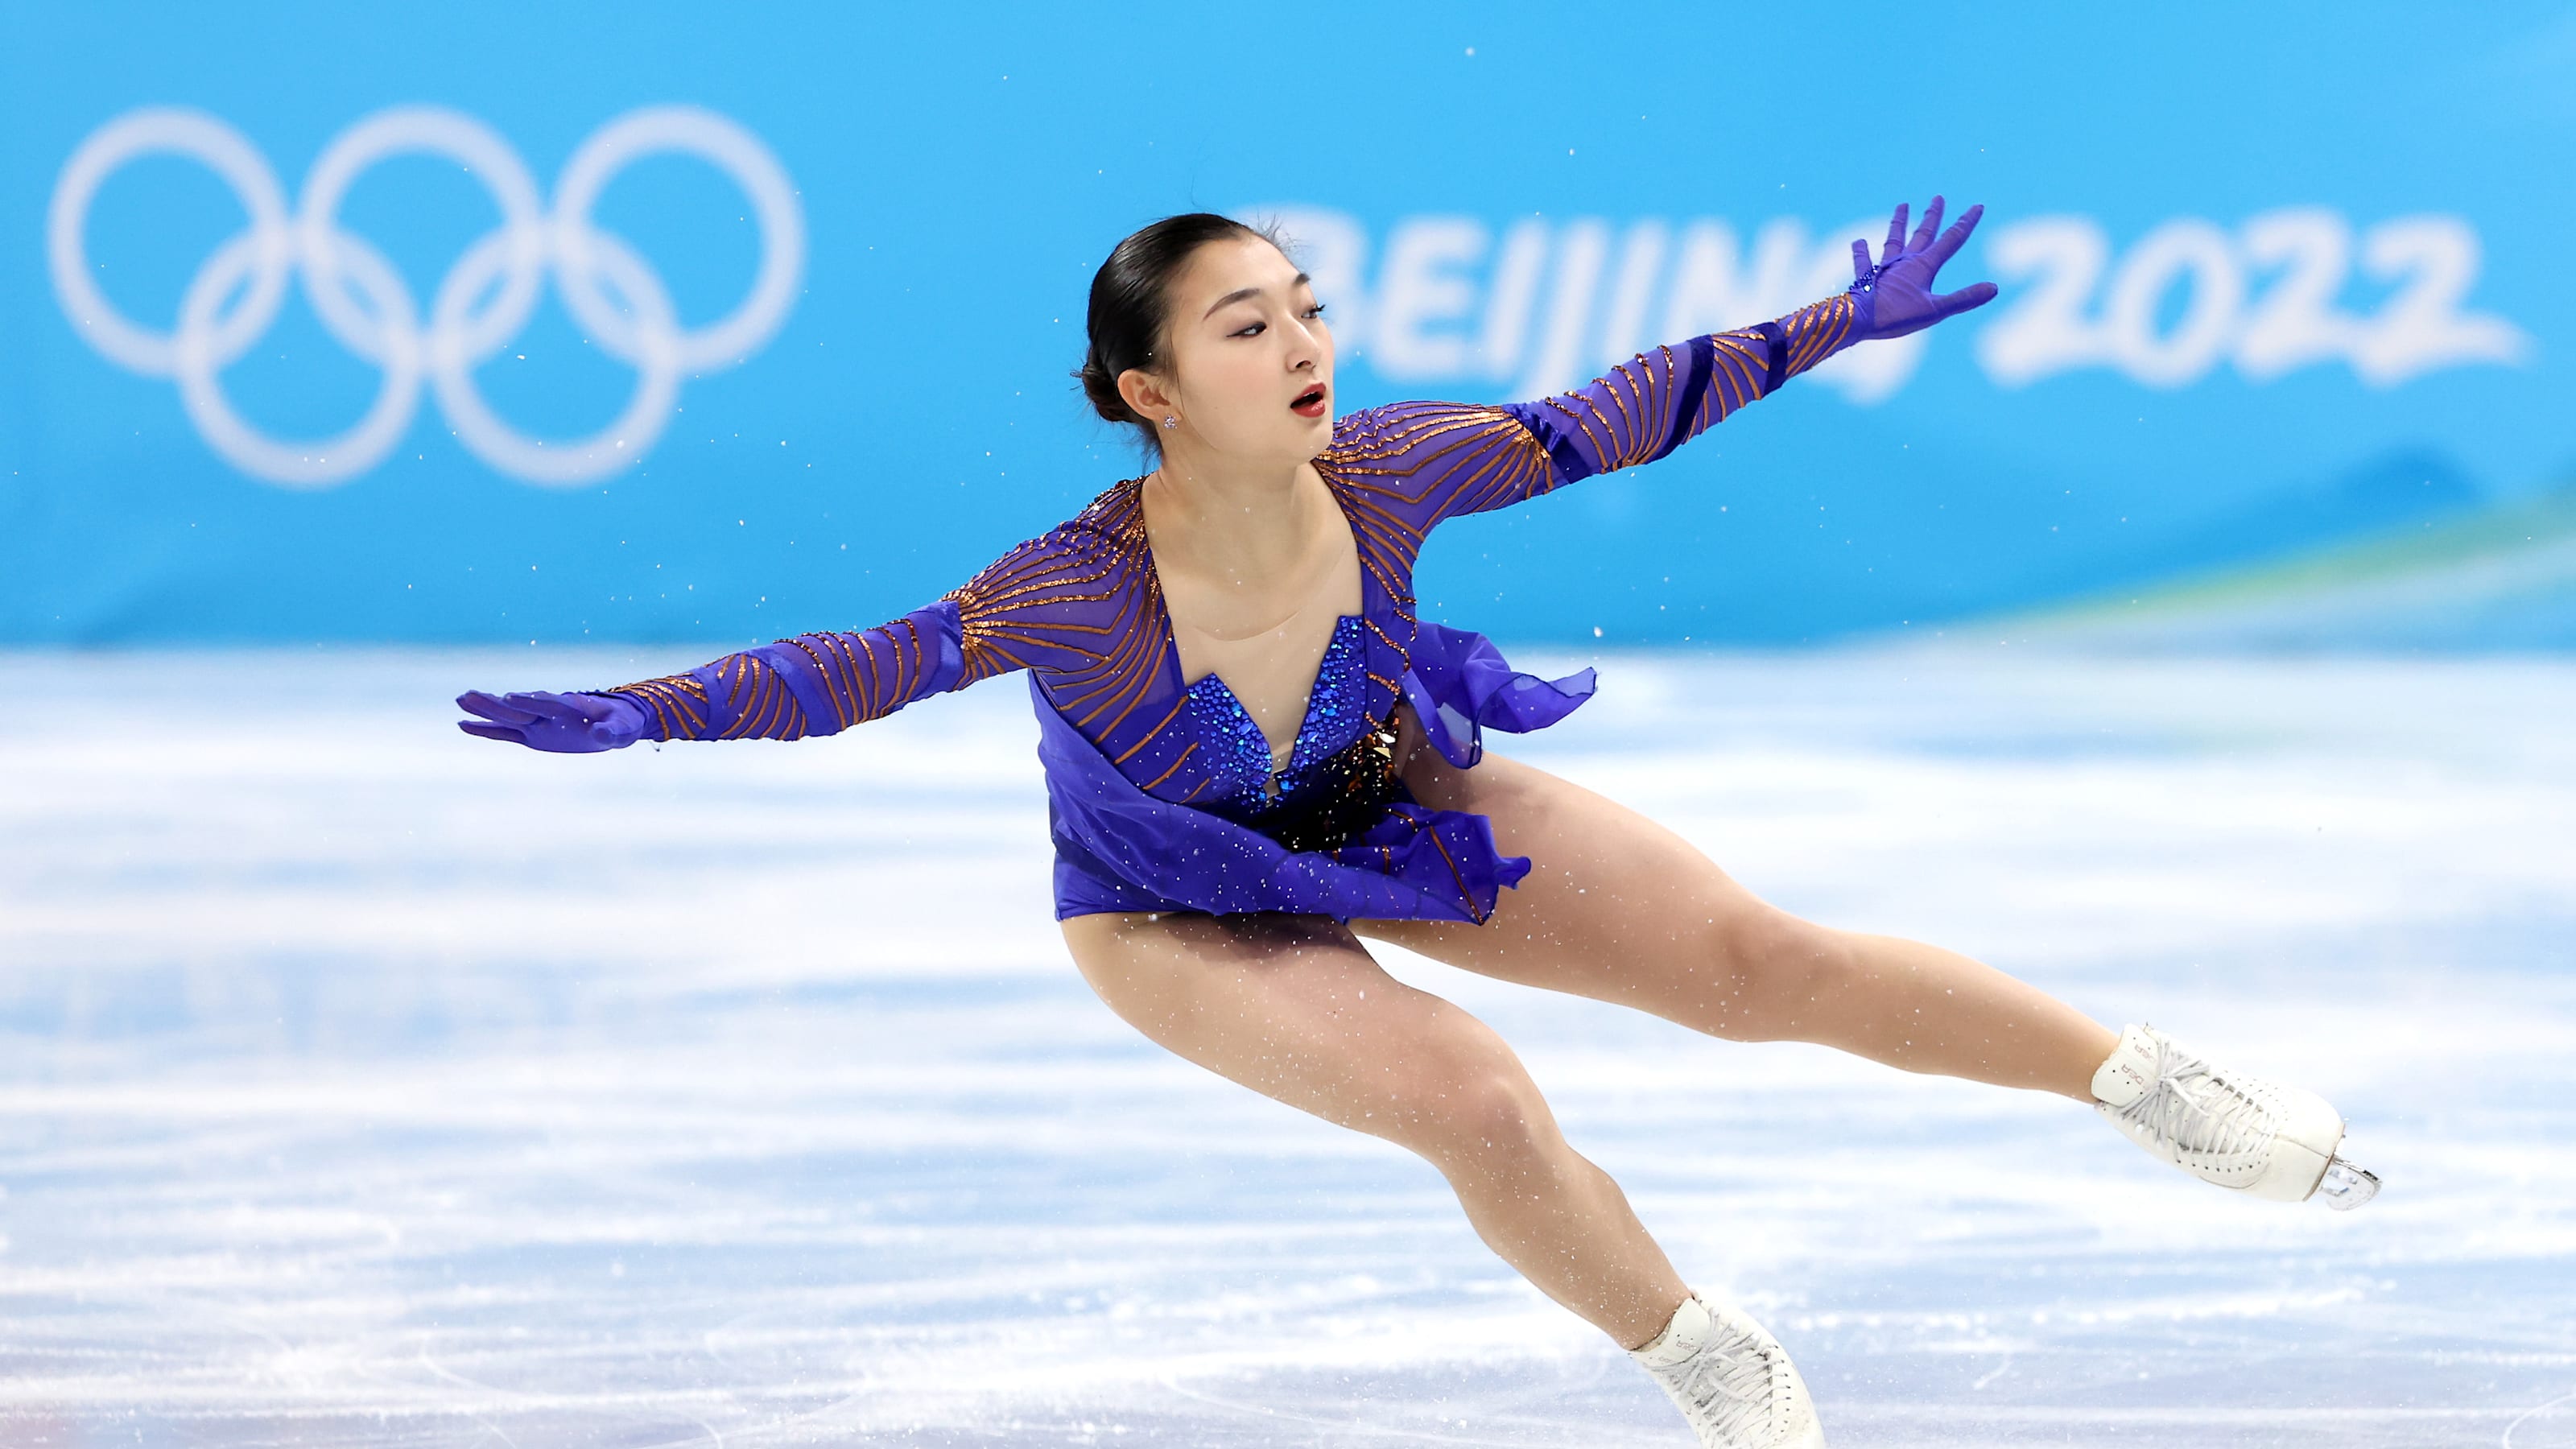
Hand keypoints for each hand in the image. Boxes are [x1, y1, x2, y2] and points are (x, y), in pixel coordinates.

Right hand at [456, 689, 647, 752]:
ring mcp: (538, 723)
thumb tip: (600, 733)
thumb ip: (611, 732)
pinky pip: (505, 733)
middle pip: (519, 708)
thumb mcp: (623, 730)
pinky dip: (486, 729)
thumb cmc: (622, 723)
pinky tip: (463, 724)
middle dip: (495, 702)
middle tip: (469, 694)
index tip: (510, 695)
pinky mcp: (533, 734)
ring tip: (460, 700)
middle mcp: (549, 713)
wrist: (616, 722)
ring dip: (484, 709)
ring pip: (507, 716)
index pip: (548, 703)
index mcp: (571, 708)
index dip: (531, 701)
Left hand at [1847, 195, 1998, 340]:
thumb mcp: (1936, 310)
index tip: (1977, 205)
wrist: (1859, 320)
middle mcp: (1905, 261)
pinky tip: (1858, 242)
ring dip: (1899, 223)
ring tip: (1902, 205)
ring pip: (1894, 240)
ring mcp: (1885, 268)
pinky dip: (1861, 252)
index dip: (1966, 223)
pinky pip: (1863, 262)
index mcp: (1924, 266)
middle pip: (1923, 234)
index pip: (1951, 239)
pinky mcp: (1866, 278)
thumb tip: (1994, 288)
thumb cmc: (1897, 316)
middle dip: (1933, 216)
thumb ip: (1964, 299)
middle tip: (1938, 197)